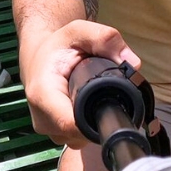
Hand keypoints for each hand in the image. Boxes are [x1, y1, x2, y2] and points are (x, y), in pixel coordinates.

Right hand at [25, 19, 140, 145]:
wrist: (37, 56)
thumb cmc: (58, 45)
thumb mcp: (79, 31)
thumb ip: (106, 38)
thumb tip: (133, 63)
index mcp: (43, 94)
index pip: (72, 124)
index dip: (97, 121)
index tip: (115, 108)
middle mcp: (41, 118)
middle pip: (80, 134)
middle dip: (100, 119)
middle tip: (109, 97)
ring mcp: (46, 129)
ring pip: (79, 139)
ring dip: (93, 124)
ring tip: (95, 100)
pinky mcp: (52, 134)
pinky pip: (76, 138)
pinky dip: (87, 126)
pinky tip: (88, 108)